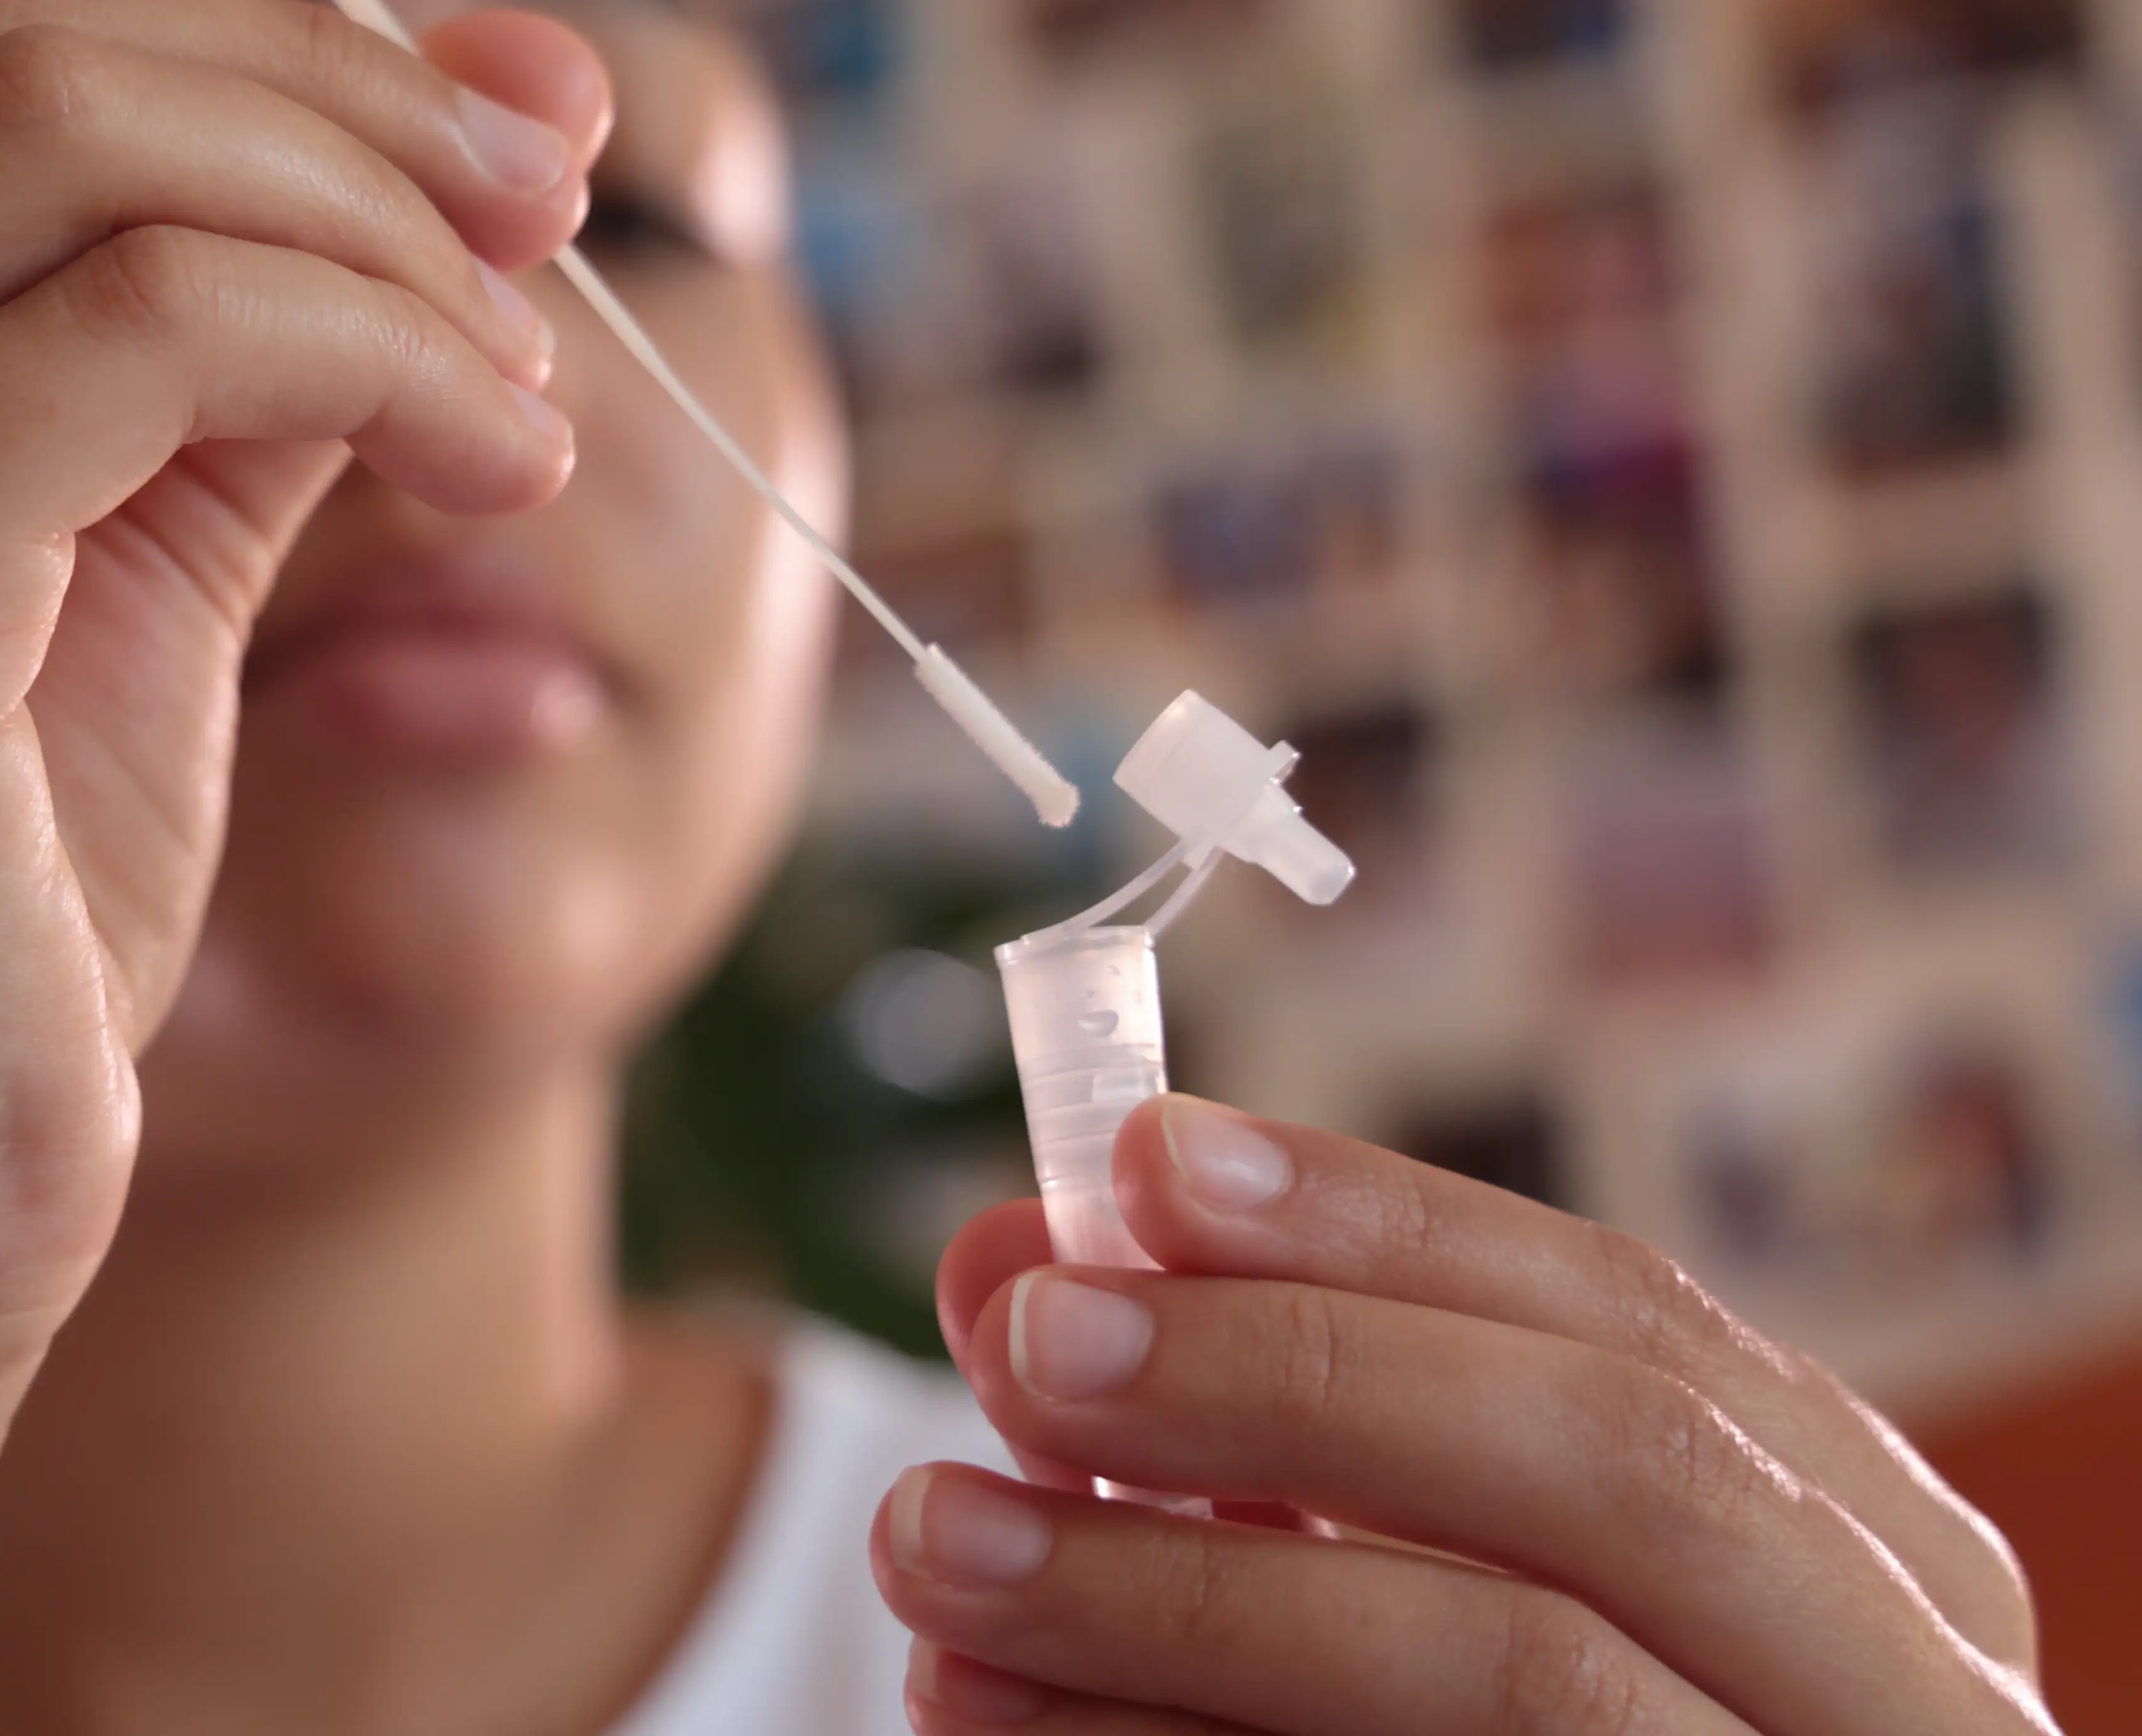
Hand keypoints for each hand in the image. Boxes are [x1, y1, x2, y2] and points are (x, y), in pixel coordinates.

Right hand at [0, 0, 600, 1387]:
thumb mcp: (114, 528)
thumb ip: (262, 286)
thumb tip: (521, 70)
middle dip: (315, 70)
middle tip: (532, 183)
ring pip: (70, 143)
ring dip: (365, 213)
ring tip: (525, 351)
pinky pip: (148, 330)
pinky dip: (371, 347)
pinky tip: (495, 454)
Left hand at [874, 1095, 2050, 1731]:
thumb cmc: (1473, 1727)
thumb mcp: (1412, 1564)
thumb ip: (1256, 1420)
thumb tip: (1006, 1256)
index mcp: (1870, 1563)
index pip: (1638, 1328)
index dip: (1390, 1226)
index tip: (1146, 1160)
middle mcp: (1902, 1697)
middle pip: (1619, 1476)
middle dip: (1298, 1379)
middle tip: (1020, 1344)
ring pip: (1516, 1675)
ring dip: (1177, 1591)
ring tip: (937, 1545)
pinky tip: (992, 1720)